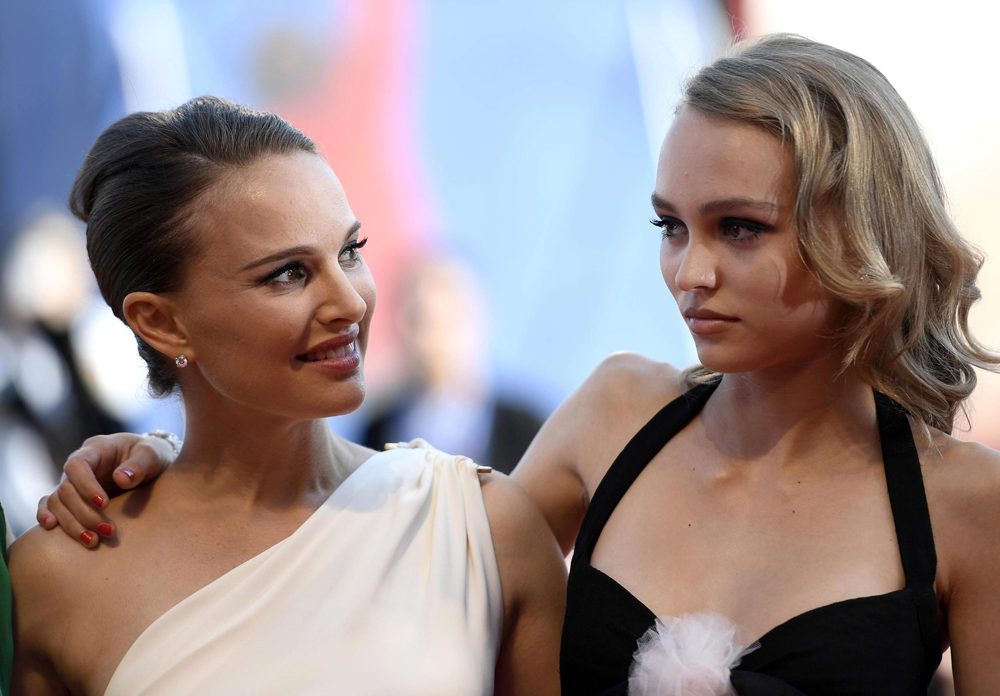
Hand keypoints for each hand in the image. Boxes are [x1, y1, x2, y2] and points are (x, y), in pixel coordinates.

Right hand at [36, 433, 176, 547]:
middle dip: (85, 513)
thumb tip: (121, 479)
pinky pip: (51, 504)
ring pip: (59, 502)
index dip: (85, 485)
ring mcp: (73, 481)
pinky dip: (47, 515)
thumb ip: (140, 464)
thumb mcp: (152, 454)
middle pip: (67, 489)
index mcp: (97, 448)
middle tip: (109, 531)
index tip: (103, 504)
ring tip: (93, 541)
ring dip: (72, 523)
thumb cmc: (150, 454)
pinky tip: (51, 529)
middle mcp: (80, 465)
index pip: (77, 465)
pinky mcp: (73, 496)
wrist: (151, 462)